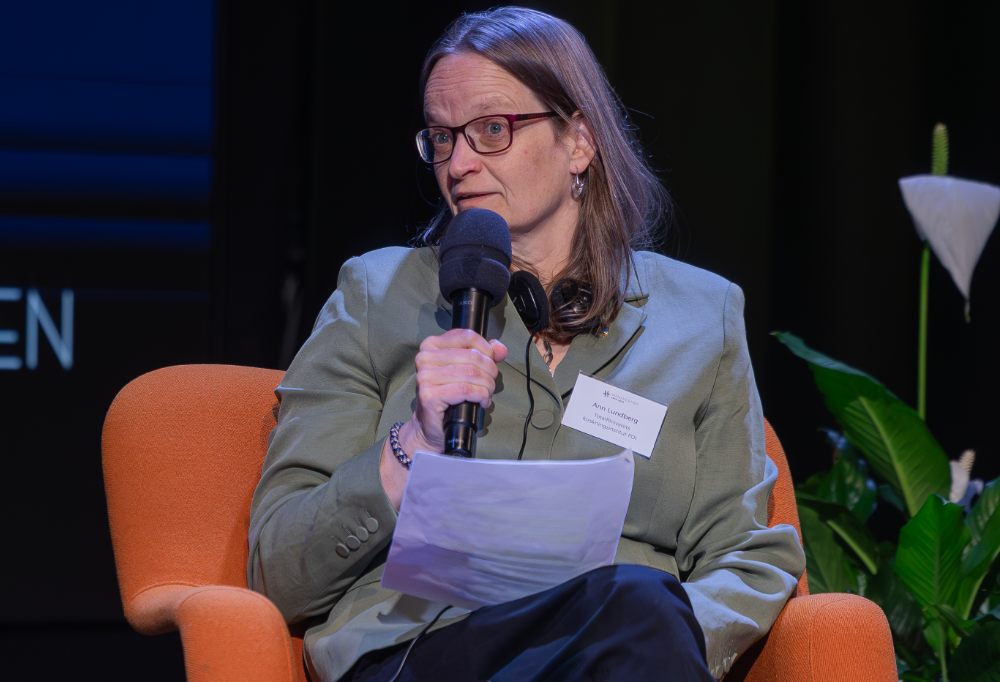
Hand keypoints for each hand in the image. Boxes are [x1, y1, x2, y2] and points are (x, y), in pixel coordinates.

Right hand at [379, 329, 506, 509]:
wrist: (431, 427)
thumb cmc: (449, 397)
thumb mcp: (466, 369)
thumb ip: (484, 355)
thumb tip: (501, 349)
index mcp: (431, 345)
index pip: (467, 336)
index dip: (486, 349)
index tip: (491, 363)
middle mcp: (424, 358)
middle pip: (472, 356)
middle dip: (490, 371)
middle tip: (490, 384)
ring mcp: (425, 376)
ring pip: (471, 373)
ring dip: (487, 385)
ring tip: (487, 393)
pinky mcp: (429, 395)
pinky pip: (466, 389)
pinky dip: (481, 395)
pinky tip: (482, 401)